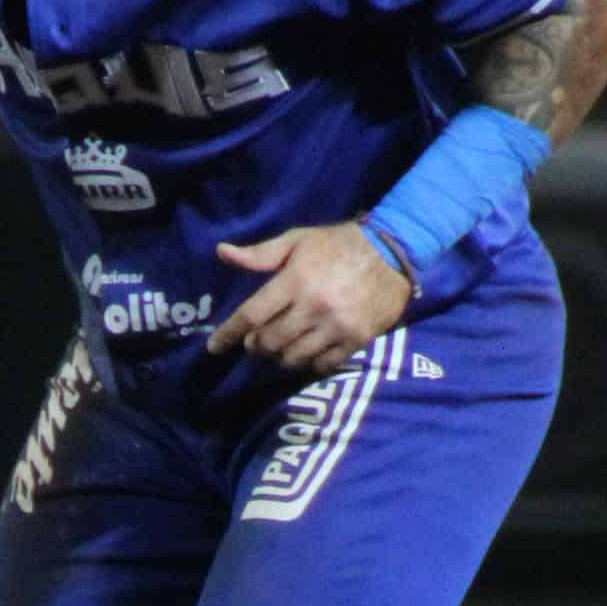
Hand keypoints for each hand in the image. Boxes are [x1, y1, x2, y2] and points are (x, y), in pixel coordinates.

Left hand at [204, 222, 412, 377]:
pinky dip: (308, 364)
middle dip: (256, 345)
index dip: (229, 334)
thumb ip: (260, 253)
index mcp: (295, 280)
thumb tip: (222, 253)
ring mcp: (336, 326)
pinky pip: (322, 365)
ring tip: (279, 349)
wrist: (392, 253)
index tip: (214, 347)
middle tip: (256, 342)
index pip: (252, 314)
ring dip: (279, 357)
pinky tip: (305, 355)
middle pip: (270, 341)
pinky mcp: (356, 340)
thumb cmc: (338, 245)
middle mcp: (313, 306)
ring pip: (293, 357)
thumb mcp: (297, 240)